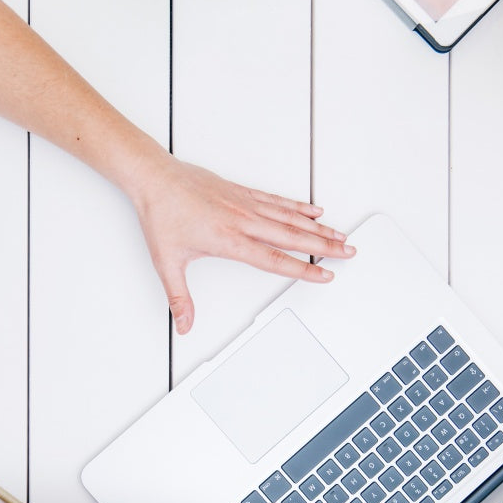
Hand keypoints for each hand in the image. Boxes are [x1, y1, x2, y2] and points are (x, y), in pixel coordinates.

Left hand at [133, 156, 355, 333]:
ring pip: (290, 217)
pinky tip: (314, 211)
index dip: (303, 269)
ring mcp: (245, 203)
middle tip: (348, 252)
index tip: (324, 275)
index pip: (274, 259)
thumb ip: (179, 297)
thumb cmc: (161, 215)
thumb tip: (184, 324)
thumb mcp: (167, 262)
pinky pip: (277, 200)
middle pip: (293, 237)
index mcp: (229, 239)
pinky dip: (298, 207)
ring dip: (319, 227)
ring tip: (341, 235)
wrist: (154, 178)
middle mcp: (242, 220)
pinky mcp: (242, 192)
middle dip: (324, 247)